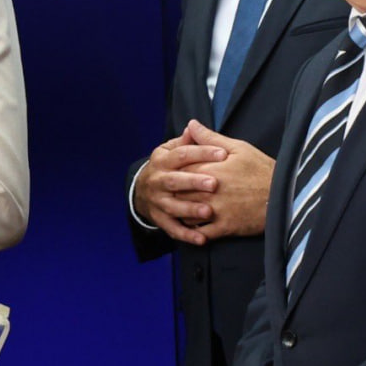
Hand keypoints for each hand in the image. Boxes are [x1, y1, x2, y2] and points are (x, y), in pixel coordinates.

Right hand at [133, 127, 227, 245]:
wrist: (142, 191)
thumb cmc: (166, 168)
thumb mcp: (170, 151)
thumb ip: (185, 142)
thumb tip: (194, 126)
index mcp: (162, 161)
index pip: (181, 154)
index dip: (202, 153)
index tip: (223, 153)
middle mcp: (157, 180)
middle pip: (174, 181)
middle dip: (194, 182)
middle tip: (214, 183)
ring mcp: (157, 201)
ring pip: (172, 206)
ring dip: (190, 209)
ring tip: (209, 212)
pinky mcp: (159, 219)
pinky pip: (173, 228)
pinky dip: (187, 234)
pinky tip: (202, 239)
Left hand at [173, 120, 273, 239]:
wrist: (287, 197)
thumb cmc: (263, 170)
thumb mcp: (239, 148)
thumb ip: (210, 138)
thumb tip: (191, 124)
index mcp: (210, 168)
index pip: (179, 168)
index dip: (174, 169)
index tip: (172, 171)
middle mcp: (209, 190)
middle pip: (178, 190)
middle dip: (173, 190)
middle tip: (170, 190)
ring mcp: (216, 210)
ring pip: (185, 211)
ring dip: (180, 209)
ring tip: (178, 206)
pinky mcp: (225, 227)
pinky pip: (200, 232)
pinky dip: (192, 230)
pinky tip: (192, 224)